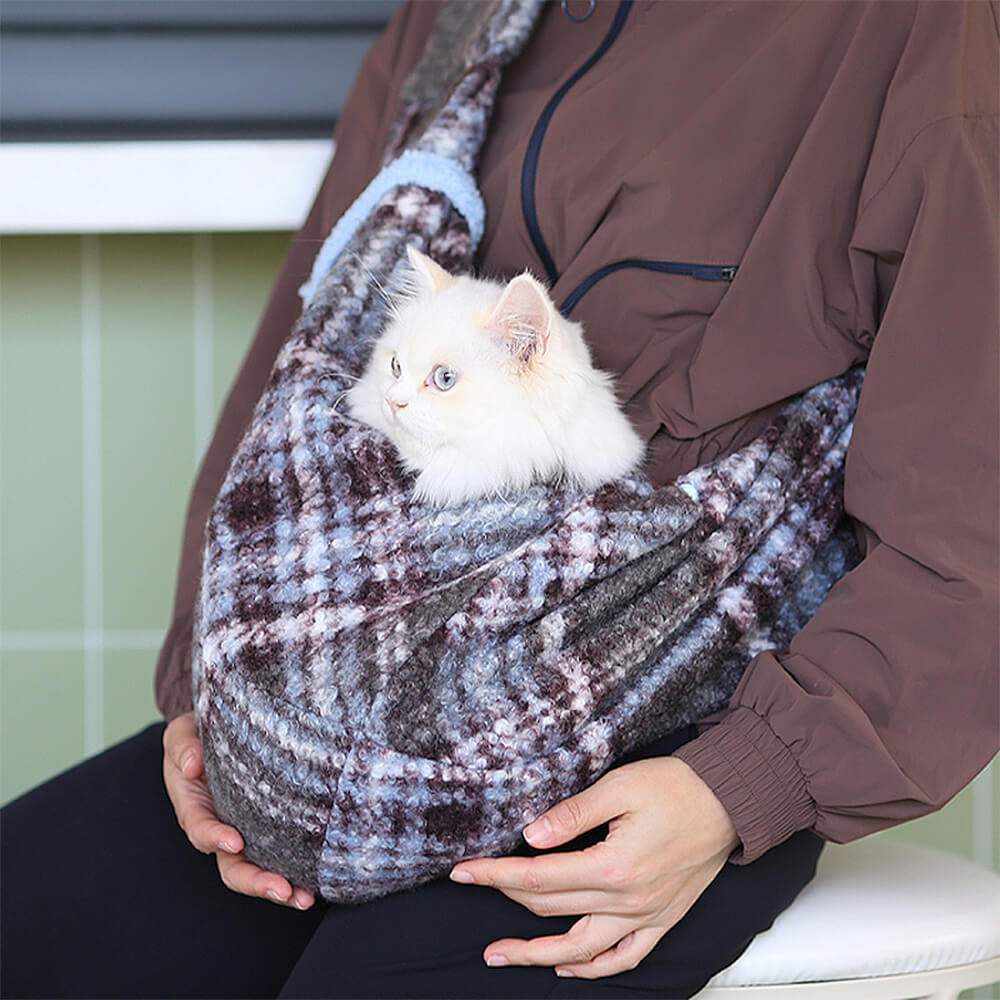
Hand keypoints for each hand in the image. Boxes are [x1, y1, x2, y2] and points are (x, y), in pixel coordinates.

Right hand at [162, 712, 314, 909]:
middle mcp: (220, 828)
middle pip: (232, 866)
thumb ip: (183, 747)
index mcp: (195, 808)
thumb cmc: (198, 734)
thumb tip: (192, 765)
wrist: (224, 729)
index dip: (215, 838)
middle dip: (256, 881)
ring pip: (258, 869)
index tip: (235, 841)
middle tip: (282, 889)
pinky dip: (298, 870)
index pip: (201, 829)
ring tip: (305, 898)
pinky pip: (282, 854)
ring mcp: (246, 832)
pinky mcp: (270, 828)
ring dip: (280, 888)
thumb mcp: (182, 734)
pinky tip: (318, 883)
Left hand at [450, 756, 738, 978]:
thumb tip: (530, 836)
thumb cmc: (676, 786)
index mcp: (612, 867)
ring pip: (581, 949)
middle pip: (550, 910)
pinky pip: (624, 959)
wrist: (730, 799)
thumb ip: (572, 814)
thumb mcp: (619, 787)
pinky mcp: (663, 920)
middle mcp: (627, 901)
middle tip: (471, 890)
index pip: (537, 877)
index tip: (463, 871)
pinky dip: (593, 969)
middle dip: (504, 899)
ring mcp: (646, 916)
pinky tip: (569, 967)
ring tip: (501, 956)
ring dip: (537, 955)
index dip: (495, 874)